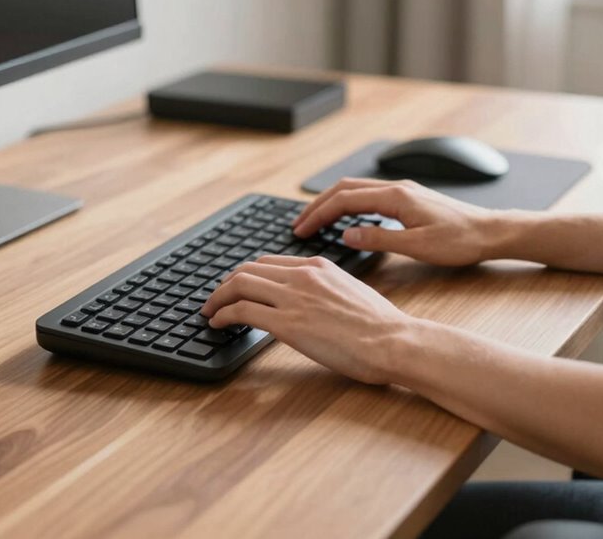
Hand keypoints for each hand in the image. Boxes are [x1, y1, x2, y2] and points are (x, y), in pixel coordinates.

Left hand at [200, 255, 412, 384]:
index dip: (248, 275)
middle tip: (216, 299)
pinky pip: (242, 311)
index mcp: (319, 266)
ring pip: (238, 285)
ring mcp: (293, 298)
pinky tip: (218, 324)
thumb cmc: (381, 327)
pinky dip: (223, 315)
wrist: (392, 341)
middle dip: (226, 284)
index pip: (270, 262)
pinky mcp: (287, 323)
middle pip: (248, 269)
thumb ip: (327, 291)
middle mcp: (303, 275)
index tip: (239, 288)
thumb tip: (313, 306)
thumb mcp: (352, 293)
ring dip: (218, 298)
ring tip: (210, 311)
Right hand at [292, 178, 495, 265]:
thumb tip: (347, 235)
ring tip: (315, 221)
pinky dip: (349, 204)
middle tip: (299, 225)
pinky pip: (369, 196)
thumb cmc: (460, 241)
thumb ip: (379, 239)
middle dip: (318, 205)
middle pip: (345, 189)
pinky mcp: (409, 198)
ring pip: (356, 190)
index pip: (344, 200)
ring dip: (332, 203)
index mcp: (396, 197)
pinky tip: (346, 219)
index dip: (318, 214)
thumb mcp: (417, 247)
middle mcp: (397, 188)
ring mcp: (403, 191)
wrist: (491, 232)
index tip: (301, 229)